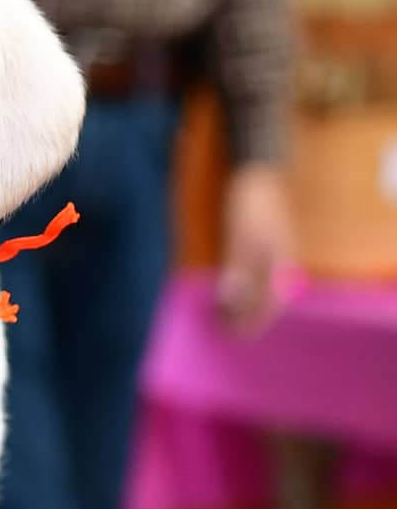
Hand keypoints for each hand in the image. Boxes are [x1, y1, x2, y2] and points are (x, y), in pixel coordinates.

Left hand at [216, 162, 296, 334]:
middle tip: (226, 333)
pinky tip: (232, 294)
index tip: (235, 335)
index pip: (269, 304)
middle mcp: (283, 262)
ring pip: (264, 291)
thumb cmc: (250, 203)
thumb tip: (231, 298)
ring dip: (247, 307)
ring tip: (226, 318)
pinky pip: (259, 278)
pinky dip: (246, 291)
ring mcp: (276, 255)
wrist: (258, 172)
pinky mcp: (266, 249)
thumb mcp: (241, 234)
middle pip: (269, 301)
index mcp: (280, 262)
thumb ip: (238, 266)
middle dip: (249, 319)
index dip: (252, 322)